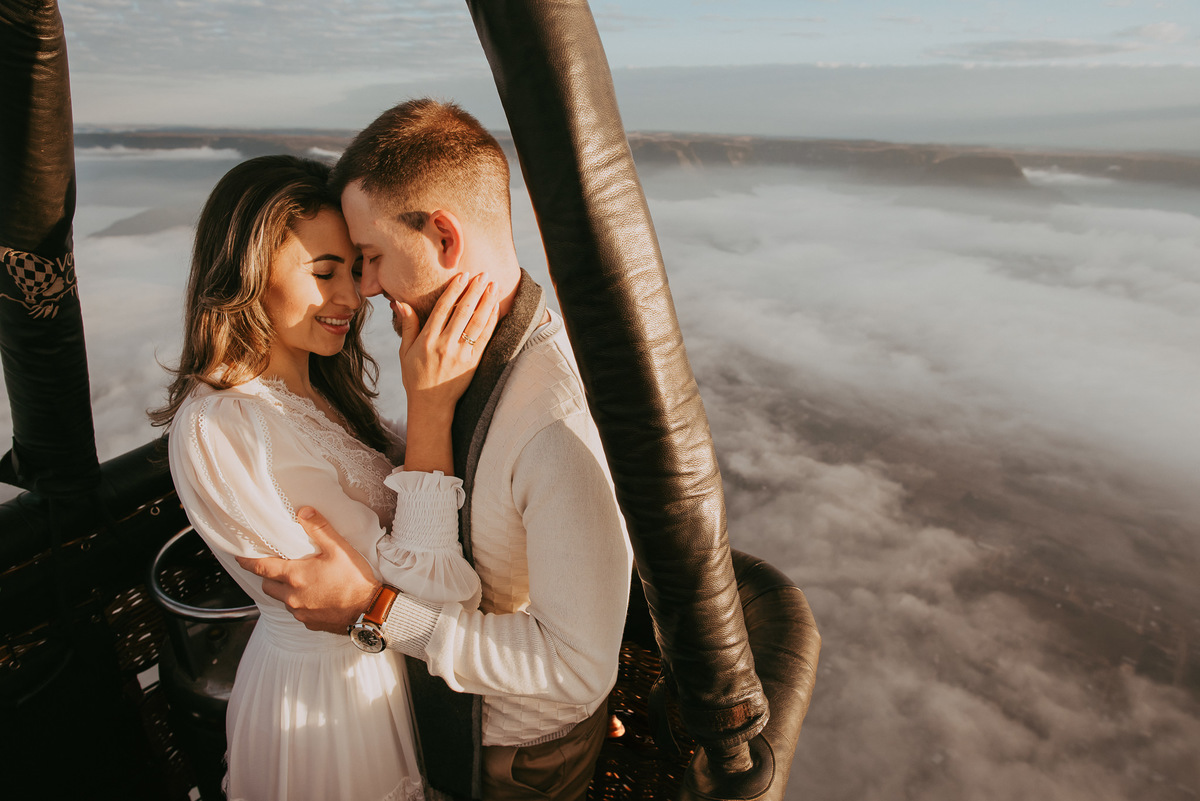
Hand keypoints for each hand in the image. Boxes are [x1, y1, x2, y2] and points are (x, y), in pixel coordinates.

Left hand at [235, 507, 378, 633]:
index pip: (261, 567)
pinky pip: (296, 611)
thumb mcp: (339, 548)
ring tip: (301, 581)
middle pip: (267, 585)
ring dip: (285, 590)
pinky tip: (315, 596)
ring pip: (282, 599)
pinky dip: (300, 603)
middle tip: (279, 567)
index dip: (247, 561)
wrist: (370, 611)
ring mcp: (299, 612)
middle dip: (269, 576)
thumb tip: (303, 512)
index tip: (239, 556)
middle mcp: (292, 596)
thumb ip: (319, 529)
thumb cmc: (355, 579)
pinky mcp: (309, 623)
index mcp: (295, 576)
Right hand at [396, 271, 498, 414]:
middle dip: (474, 291)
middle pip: (462, 312)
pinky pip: (485, 338)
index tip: (463, 275)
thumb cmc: (415, 376)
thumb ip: (407, 326)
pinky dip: (491, 322)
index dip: (454, 290)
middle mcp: (445, 345)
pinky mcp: (473, 363)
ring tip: (493, 286)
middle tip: (483, 274)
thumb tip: (399, 302)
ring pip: (477, 323)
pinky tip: (495, 308)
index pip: (442, 309)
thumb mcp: (405, 351)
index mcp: (427, 340)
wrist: (431, 404)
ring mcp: (461, 355)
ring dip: (486, 302)